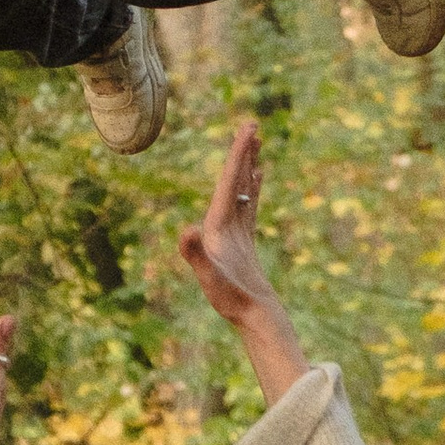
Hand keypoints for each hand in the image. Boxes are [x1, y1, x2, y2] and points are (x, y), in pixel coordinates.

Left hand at [178, 117, 308, 404]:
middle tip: (251, 124)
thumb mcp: (211, 277)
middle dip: (241, 153)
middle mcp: (219, 226)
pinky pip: (249, 205)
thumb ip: (195, 254)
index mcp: (213, 227)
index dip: (236, 157)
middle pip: (231, 181)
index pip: (226, 184)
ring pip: (241, 190)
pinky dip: (254, 186)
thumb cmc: (231, 302)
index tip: (246, 132)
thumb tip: (185, 230)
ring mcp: (232, 233)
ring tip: (255, 141)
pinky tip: (259, 174)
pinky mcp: (244, 241)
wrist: (250, 320)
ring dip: (247, 165)